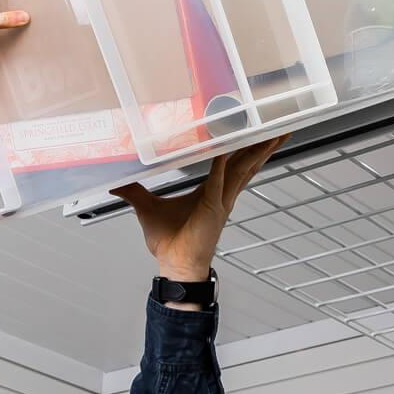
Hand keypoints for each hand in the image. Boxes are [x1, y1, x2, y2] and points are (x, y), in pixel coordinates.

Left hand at [113, 137, 285, 287]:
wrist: (175, 266)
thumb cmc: (168, 242)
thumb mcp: (147, 208)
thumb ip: (134, 191)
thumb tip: (117, 182)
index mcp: (211, 192)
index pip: (232, 163)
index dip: (243, 147)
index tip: (252, 130)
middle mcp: (222, 195)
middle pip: (247, 164)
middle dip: (263, 146)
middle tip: (277, 127)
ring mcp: (220, 202)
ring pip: (241, 170)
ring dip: (256, 152)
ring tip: (270, 135)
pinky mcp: (212, 209)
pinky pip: (217, 183)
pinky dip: (220, 166)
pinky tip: (223, 150)